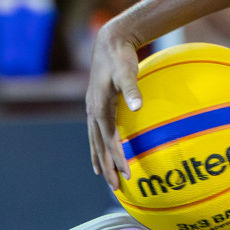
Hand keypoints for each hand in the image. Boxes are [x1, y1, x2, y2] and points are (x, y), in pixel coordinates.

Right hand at [86, 22, 143, 190]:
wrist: (110, 41)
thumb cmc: (121, 57)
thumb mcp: (127, 72)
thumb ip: (133, 90)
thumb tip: (138, 106)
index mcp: (99, 108)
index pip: (109, 140)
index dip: (117, 158)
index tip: (127, 174)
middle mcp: (92, 111)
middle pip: (98, 146)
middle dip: (106, 167)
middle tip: (116, 187)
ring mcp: (92, 108)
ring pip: (95, 140)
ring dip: (100, 159)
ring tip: (103, 176)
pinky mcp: (96, 104)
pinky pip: (97, 131)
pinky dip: (98, 145)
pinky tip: (103, 150)